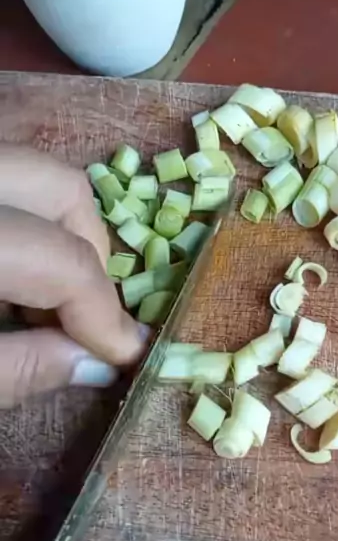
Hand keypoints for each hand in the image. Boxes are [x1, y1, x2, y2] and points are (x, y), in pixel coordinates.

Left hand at [0, 144, 145, 405]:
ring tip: (40, 300)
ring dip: (60, 230)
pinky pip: (6, 177)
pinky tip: (7, 275)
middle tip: (82, 318)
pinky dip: (24, 218)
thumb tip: (94, 364)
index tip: (124, 356)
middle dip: (92, 253)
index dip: (104, 314)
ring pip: (34, 170)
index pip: (64, 260)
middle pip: (62, 191)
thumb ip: (17, 370)